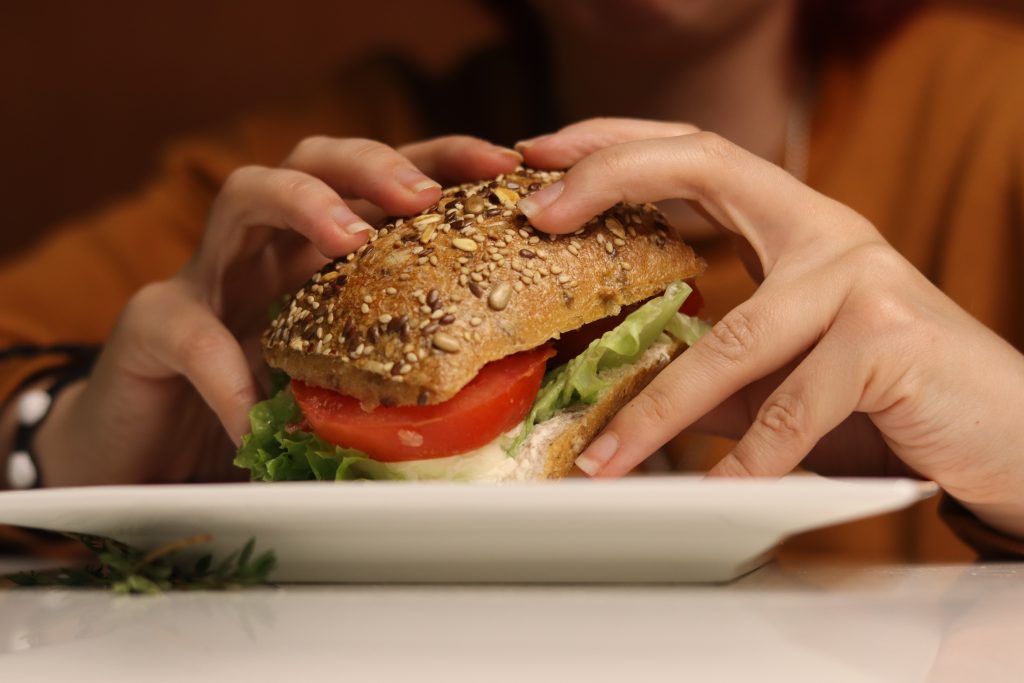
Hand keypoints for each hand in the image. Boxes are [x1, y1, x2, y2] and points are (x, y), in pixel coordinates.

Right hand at [34, 135, 521, 485]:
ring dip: (303, 202)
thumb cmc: (264, 420)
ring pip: (245, 195)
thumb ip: (399, 373)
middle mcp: (267, 250)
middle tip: (422, 195)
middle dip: (374, 162)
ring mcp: (205, 279)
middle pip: (314, 158)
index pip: (381, 185)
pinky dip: (227, 372)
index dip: (440, 162)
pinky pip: (189, 331)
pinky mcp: (151, 328)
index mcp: (321, 257)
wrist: (154, 463)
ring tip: (350, 240)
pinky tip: (254, 414)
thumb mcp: (343, 388)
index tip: (499, 164)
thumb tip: (506, 386)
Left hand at [516, 118, 1023, 537]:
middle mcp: (828, 233)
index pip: (699, 153)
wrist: (1009, 434)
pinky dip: (746, 461)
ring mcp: (862, 278)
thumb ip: (718, 369)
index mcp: (798, 227)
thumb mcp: (786, 376)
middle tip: (536, 210)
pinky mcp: (890, 338)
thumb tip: (624, 386)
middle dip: (613, 176)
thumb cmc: (891, 397)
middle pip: (708, 167)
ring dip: (657, 410)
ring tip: (604, 459)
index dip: (620, 145)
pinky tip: (712, 491)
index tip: (547, 154)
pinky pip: (792, 410)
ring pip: (735, 338)